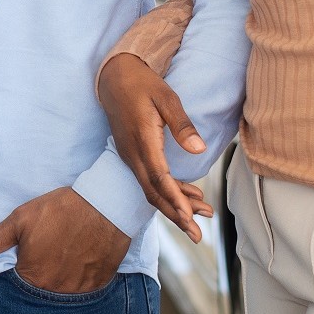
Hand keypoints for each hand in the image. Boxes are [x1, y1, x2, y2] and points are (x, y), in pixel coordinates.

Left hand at [0, 187, 131, 294]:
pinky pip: (82, 287)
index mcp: (32, 277)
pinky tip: (78, 255)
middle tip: (47, 248)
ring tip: (62, 250)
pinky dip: (78, 274)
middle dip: (39, 270)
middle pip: (40, 286)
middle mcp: (55, 289)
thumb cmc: (60, 210)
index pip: (17, 281)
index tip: (25, 252)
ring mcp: (79, 289)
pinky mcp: (98, 283)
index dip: (19, 265)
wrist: (106, 204)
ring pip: (62, 287)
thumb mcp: (21, 219)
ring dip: (59, 274)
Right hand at [97, 53, 213, 240]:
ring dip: (174, 205)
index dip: (174, 199)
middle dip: (175, 215)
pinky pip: (149, 179)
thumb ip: (182, 124)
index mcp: (142, 140)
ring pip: (151, 189)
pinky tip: (187, 196)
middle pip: (153, 192)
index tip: (188, 217)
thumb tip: (198, 150)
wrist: (113, 78)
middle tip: (196, 236)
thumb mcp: (166, 97)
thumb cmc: (143, 84)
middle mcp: (133, 153)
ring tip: (200, 219)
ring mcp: (130, 156)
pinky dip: (168, 191)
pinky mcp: (132, 154)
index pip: (159, 177)